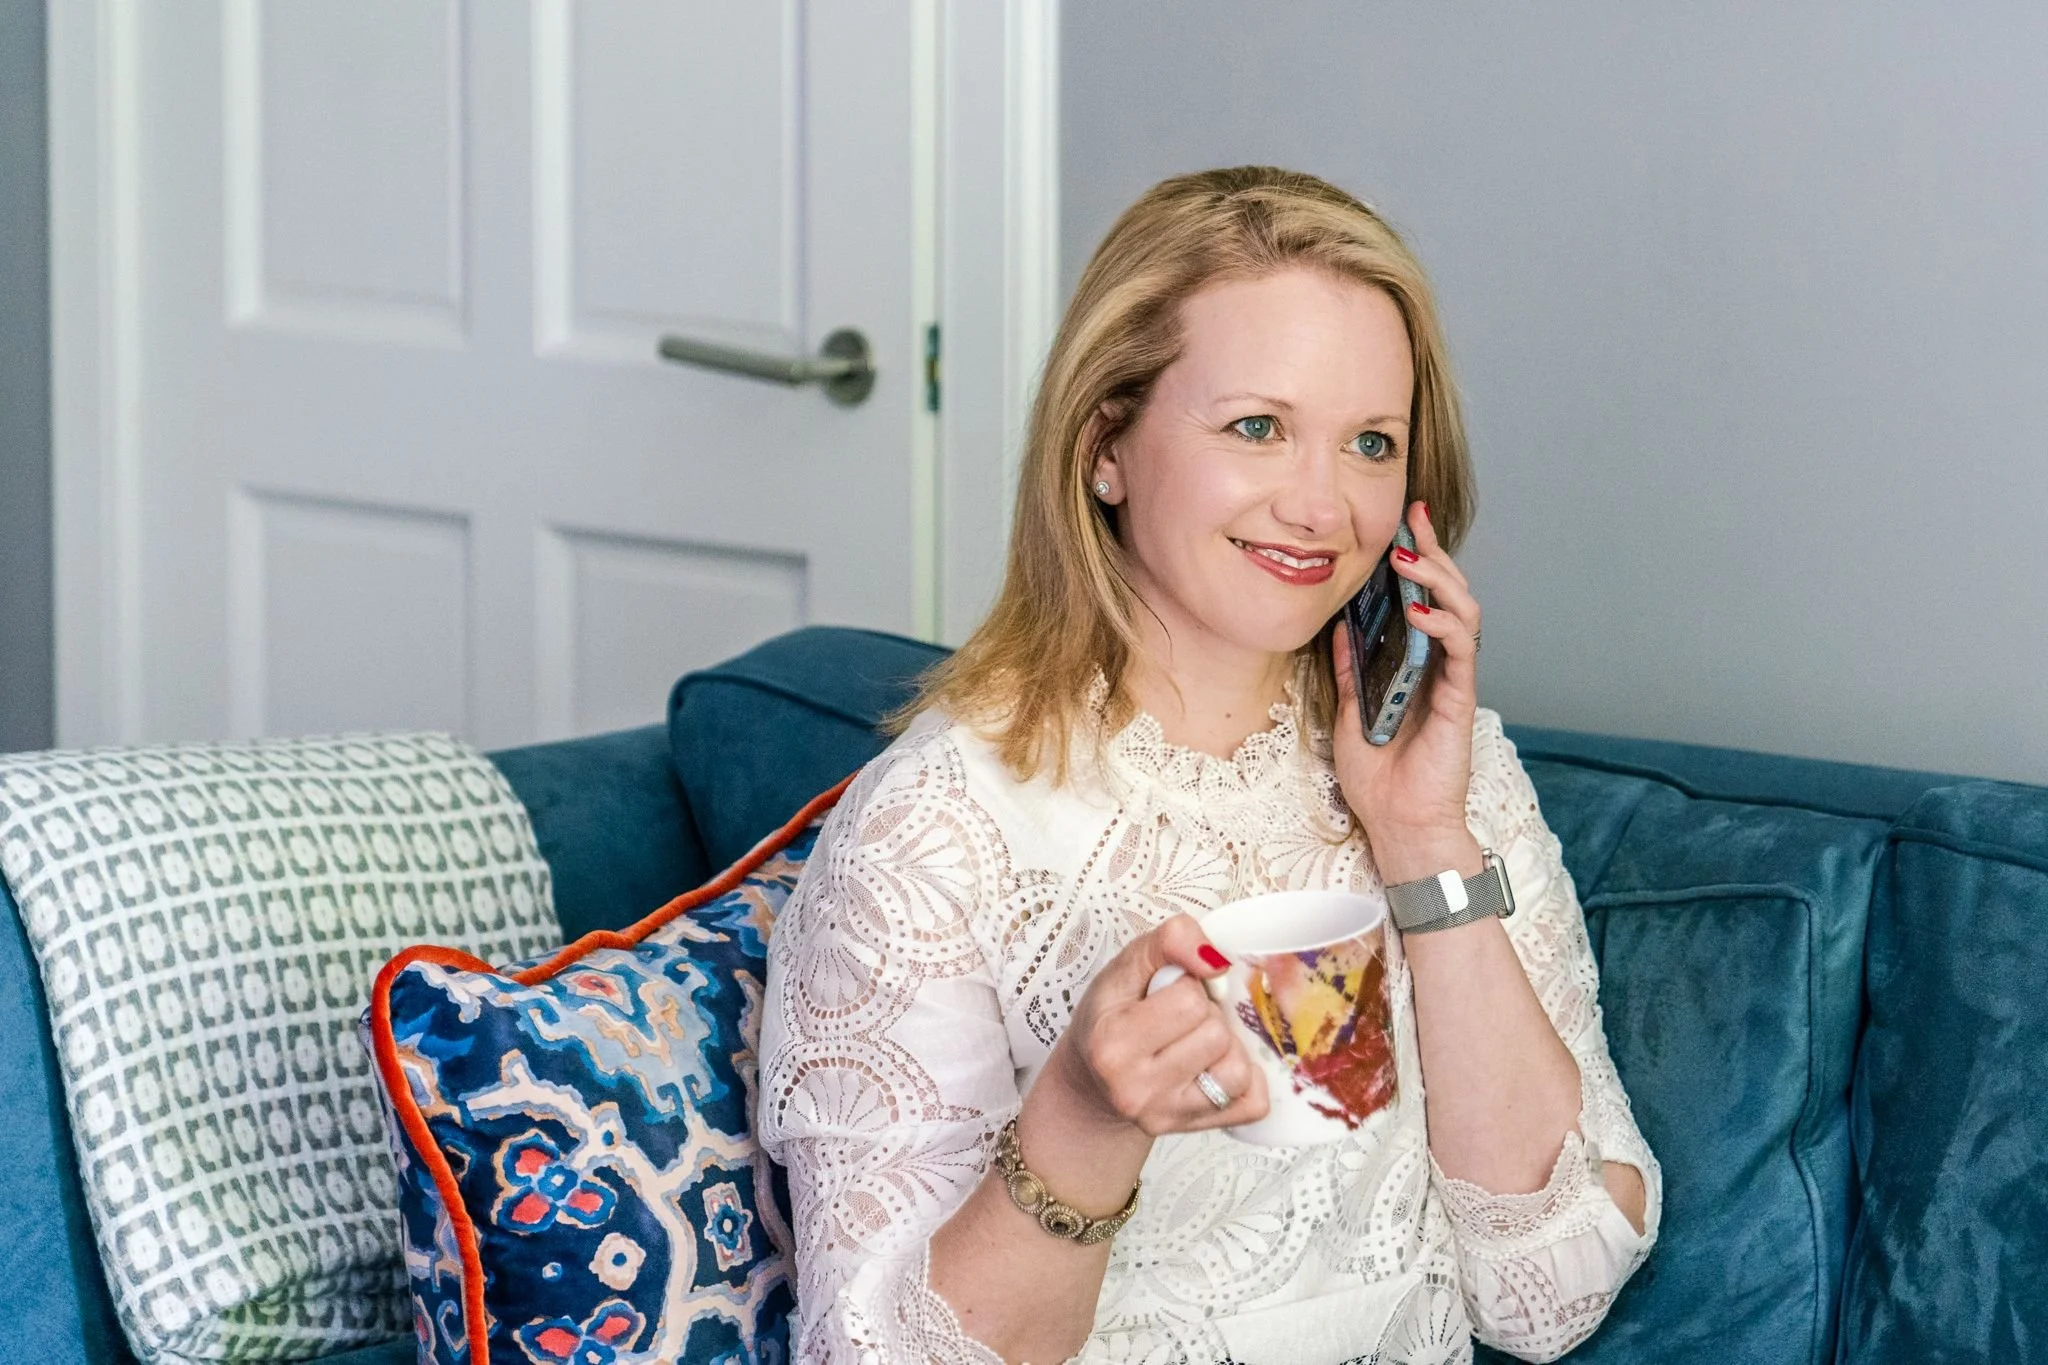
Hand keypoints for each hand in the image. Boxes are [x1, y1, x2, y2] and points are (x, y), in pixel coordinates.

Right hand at [1041, 914, 1269, 1137]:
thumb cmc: (1111, 1018)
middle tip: (1181, 1020)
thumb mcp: (1125, 967)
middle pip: (1216, 1034)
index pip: (1189, 1000)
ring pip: (1238, 1070)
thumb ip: (1169, 942)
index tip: (1166, 993)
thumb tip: (1217, 958)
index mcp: (1113, 1043)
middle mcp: (1135, 1089)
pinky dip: (1246, 1082)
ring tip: (1199, 1043)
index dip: (1187, 986)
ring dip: (1226, 1048)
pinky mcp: (1193, 1130)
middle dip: (1206, 1017)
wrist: (1094, 1082)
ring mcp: (1166, 1116)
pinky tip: (1217, 1068)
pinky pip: (1253, 1105)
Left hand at [1332, 500, 1484, 881]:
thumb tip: (1340, 627)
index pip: (1423, 600)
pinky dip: (1442, 624)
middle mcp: (1440, 666)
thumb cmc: (1379, 779)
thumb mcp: (1350, 714)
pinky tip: (1417, 611)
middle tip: (1412, 521)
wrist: (1399, 824)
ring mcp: (1454, 680)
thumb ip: (1350, 671)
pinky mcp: (1461, 698)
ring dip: (1438, 580)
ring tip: (1408, 559)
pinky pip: (1460, 650)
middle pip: (1448, 594)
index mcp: (1416, 665)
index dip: (1416, 561)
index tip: (1401, 526)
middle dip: (1432, 553)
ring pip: (1463, 612)